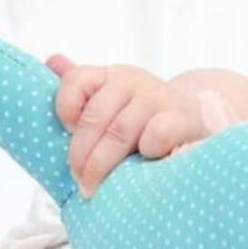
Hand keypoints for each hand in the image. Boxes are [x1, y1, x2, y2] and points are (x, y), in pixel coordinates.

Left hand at [47, 55, 207, 196]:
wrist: (195, 119)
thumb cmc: (144, 117)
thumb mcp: (113, 99)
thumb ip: (82, 89)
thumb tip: (52, 61)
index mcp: (111, 76)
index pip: (77, 80)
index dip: (65, 108)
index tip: (66, 132)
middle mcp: (134, 81)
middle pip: (95, 116)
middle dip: (81, 153)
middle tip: (79, 180)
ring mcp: (159, 98)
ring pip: (121, 131)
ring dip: (103, 163)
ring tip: (94, 187)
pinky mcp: (183, 119)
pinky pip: (158, 134)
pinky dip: (146, 150)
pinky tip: (141, 163)